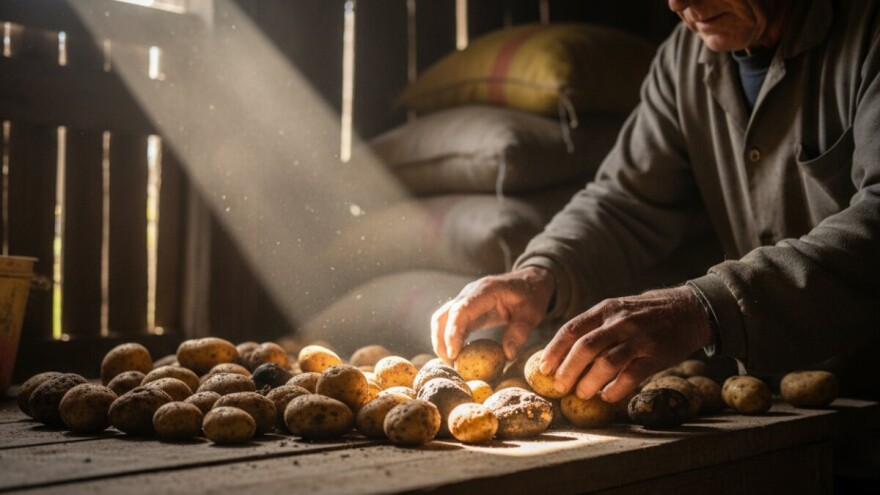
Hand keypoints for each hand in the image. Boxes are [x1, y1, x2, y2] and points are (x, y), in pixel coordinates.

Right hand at [431, 267, 555, 361]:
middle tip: (450, 364)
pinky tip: (456, 354)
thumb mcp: (531, 314)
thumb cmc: (532, 296)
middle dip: (441, 340)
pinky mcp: (466, 308)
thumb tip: (507, 355)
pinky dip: (448, 338)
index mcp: (485, 291)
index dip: (452, 333)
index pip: (460, 311)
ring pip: (442, 319)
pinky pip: (450, 322)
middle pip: (444, 315)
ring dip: (441, 340)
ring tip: (451, 362)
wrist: (530, 281)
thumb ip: (519, 332)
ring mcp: (465, 299)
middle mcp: (469, 293)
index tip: (453, 354)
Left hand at [539, 286, 711, 402]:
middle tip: (559, 387)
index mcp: (605, 309)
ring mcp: (639, 338)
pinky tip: (607, 396)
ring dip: (589, 382)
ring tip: (581, 394)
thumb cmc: (645, 313)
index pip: (571, 330)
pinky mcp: (656, 355)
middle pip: (585, 348)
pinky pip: (632, 376)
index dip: (554, 350)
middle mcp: (620, 322)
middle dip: (567, 370)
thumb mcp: (617, 310)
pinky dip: (616, 389)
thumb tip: (564, 352)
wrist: (688, 309)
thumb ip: (594, 327)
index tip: (543, 368)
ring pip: (606, 363)